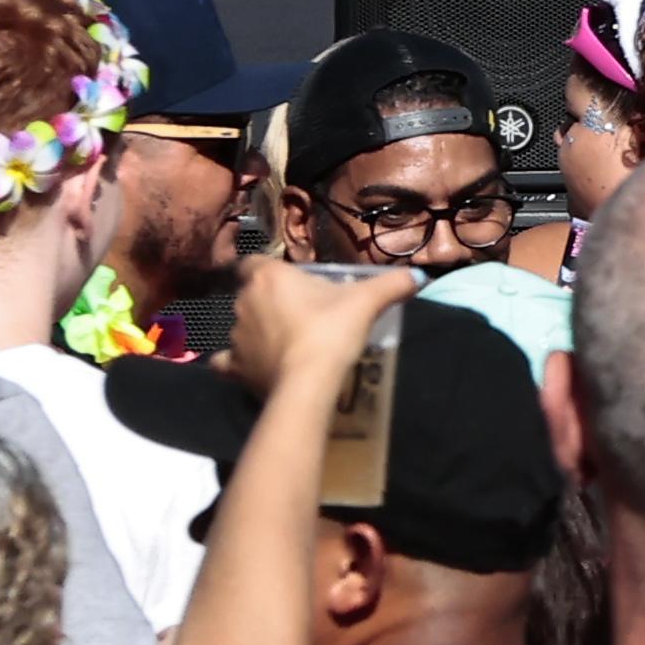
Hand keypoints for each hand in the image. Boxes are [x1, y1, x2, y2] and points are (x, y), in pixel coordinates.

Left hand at [214, 249, 405, 395]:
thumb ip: (392, 283)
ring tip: (288, 342)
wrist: (307, 382)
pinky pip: (226, 360)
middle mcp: (244, 303)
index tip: (288, 278)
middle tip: (302, 312)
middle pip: (251, 294)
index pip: (254, 261)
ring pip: (243, 326)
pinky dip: (235, 361)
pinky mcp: (233, 366)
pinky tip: (251, 364)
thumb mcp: (368, 301)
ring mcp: (235, 336)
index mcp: (269, 278)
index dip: (268, 268)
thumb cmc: (331, 330)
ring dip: (259, 329)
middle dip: (270, 300)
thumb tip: (418, 275)